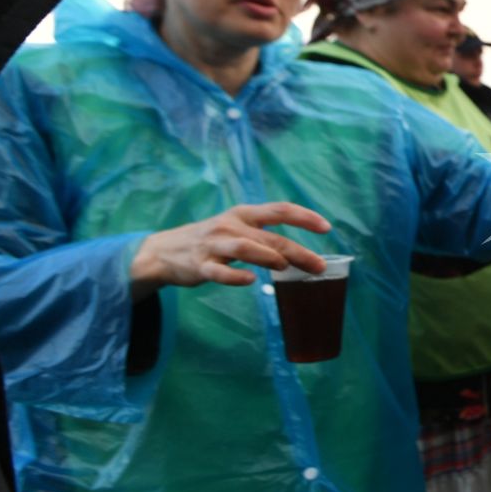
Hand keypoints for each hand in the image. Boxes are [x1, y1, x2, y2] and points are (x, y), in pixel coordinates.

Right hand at [130, 203, 331, 297]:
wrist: (164, 251)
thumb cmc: (211, 239)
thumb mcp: (237, 227)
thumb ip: (265, 235)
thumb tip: (301, 254)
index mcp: (243, 214)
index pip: (279, 210)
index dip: (305, 217)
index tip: (326, 227)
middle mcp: (230, 225)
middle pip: (270, 236)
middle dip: (297, 251)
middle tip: (319, 266)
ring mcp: (214, 245)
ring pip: (244, 248)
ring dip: (268, 257)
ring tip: (285, 267)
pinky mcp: (200, 266)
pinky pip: (219, 272)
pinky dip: (235, 276)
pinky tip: (250, 281)